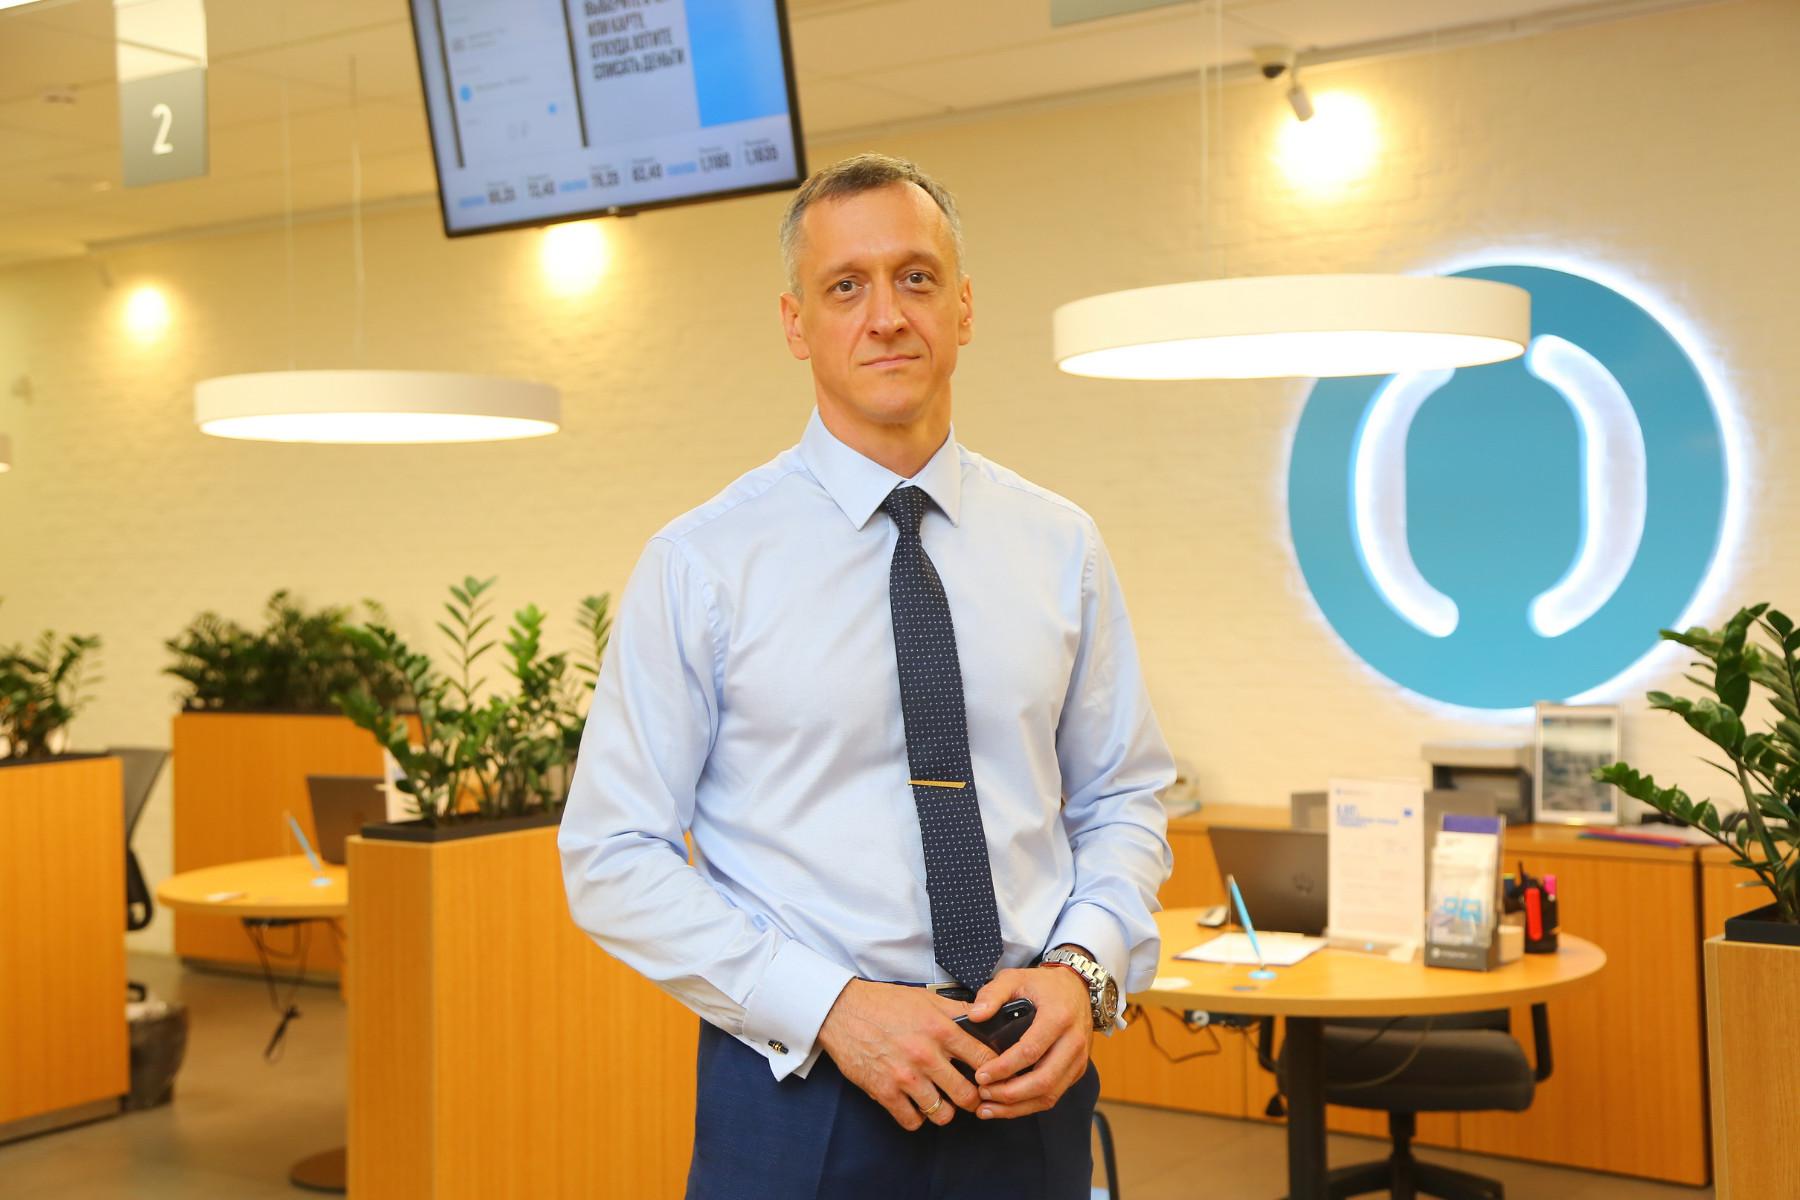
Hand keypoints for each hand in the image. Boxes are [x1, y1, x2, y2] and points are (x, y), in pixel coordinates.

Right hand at [816, 979, 996, 1130]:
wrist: (842, 1011)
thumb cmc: (885, 1003)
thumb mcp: (926, 998)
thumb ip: (958, 1011)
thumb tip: (986, 1019)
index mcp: (941, 1029)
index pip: (984, 1059)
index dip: (994, 1071)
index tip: (992, 1076)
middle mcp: (926, 1055)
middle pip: (967, 1094)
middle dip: (973, 1099)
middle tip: (969, 1096)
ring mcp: (905, 1076)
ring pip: (942, 1113)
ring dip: (944, 1110)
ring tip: (941, 1101)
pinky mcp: (884, 1092)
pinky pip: (912, 1121)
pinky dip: (917, 1117)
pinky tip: (915, 1105)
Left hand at [968, 963, 1092, 1119]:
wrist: (1078, 988)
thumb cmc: (1043, 985)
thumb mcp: (1015, 977)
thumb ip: (993, 994)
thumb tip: (975, 1016)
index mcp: (1058, 1017)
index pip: (1030, 1050)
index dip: (1003, 1068)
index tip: (980, 1075)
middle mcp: (1073, 1042)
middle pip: (1043, 1080)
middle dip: (1009, 1094)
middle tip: (982, 1094)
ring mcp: (1078, 1059)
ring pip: (1050, 1095)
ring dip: (1017, 1107)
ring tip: (988, 1108)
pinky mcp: (1077, 1071)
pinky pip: (1054, 1095)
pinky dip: (1029, 1105)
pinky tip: (1006, 1106)